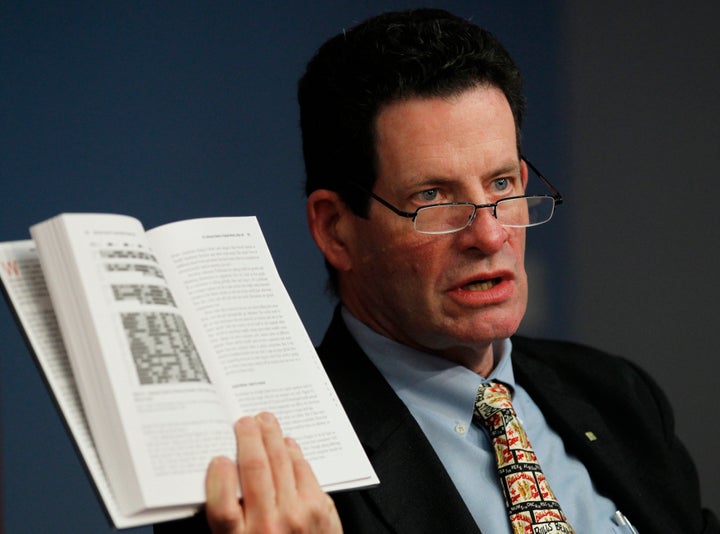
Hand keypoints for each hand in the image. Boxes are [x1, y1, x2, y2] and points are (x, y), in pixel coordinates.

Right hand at [205, 412, 342, 533]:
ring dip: (272, 436)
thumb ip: (229, 522)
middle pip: (255, 470)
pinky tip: (287, 443)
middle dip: (248, 438)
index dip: (219, 478)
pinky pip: (304, 470)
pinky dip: (293, 452)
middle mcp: (269, 527)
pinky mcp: (320, 509)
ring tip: (266, 421)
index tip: (218, 457)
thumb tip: (222, 477)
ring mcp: (298, 516)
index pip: (223, 507)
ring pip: (281, 462)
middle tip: (244, 421)